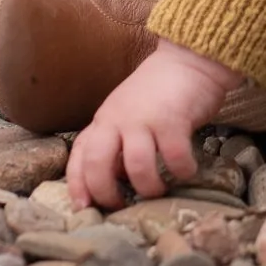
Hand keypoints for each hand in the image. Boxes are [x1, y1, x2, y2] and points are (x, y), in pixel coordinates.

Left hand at [67, 39, 240, 210]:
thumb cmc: (158, 91)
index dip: (77, 184)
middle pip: (97, 164)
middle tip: (121, 206)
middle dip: (106, 193)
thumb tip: (116, 180)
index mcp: (104, 119)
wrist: (188, 58)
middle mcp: (118, 119)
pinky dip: (182, 171)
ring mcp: (145, 119)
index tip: (83, 207)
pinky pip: (175, 158)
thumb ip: (117, 141)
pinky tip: (187, 171)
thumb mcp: (127, 113)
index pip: (79, 155)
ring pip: (137, 167)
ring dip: (148, 187)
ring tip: (159, 190)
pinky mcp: (173, 120)